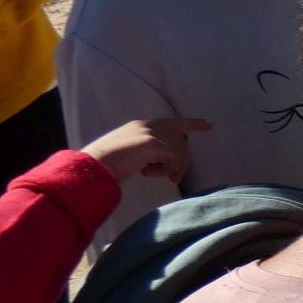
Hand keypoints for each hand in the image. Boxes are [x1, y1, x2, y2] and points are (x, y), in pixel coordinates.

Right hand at [82, 118, 210, 183]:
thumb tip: (168, 165)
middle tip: (172, 179)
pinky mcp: (154, 143)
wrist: (93, 166)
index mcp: (141, 126)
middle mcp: (148, 125)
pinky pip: (174, 159)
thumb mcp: (130, 155)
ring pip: (180, 150)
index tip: (209, 125)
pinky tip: (147, 173)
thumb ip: (148, 154)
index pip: (173, 123)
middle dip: (181, 162)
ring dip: (172, 168)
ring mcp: (151, 132)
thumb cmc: (106, 166)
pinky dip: (165, 170)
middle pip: (181, 141)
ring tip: (159, 177)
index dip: (192, 124)